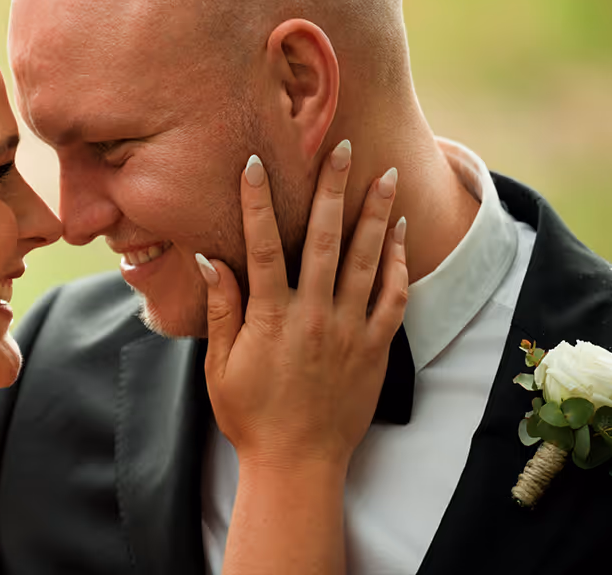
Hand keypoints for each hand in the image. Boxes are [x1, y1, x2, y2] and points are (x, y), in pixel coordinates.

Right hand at [200, 141, 407, 471]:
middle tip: (344, 147)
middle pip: (324, 240)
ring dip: (375, 215)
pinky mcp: (374, 349)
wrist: (297, 464)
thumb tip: (212, 261)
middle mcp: (313, 316)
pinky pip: (391, 299)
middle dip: (333, 189)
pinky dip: (397, 264)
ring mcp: (348, 331)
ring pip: (365, 261)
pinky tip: (399, 234)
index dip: (257, 202)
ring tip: (385, 175)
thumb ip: (224, 310)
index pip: (261, 246)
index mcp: (270, 318)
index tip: (255, 163)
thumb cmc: (250, 416)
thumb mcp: (222, 366)